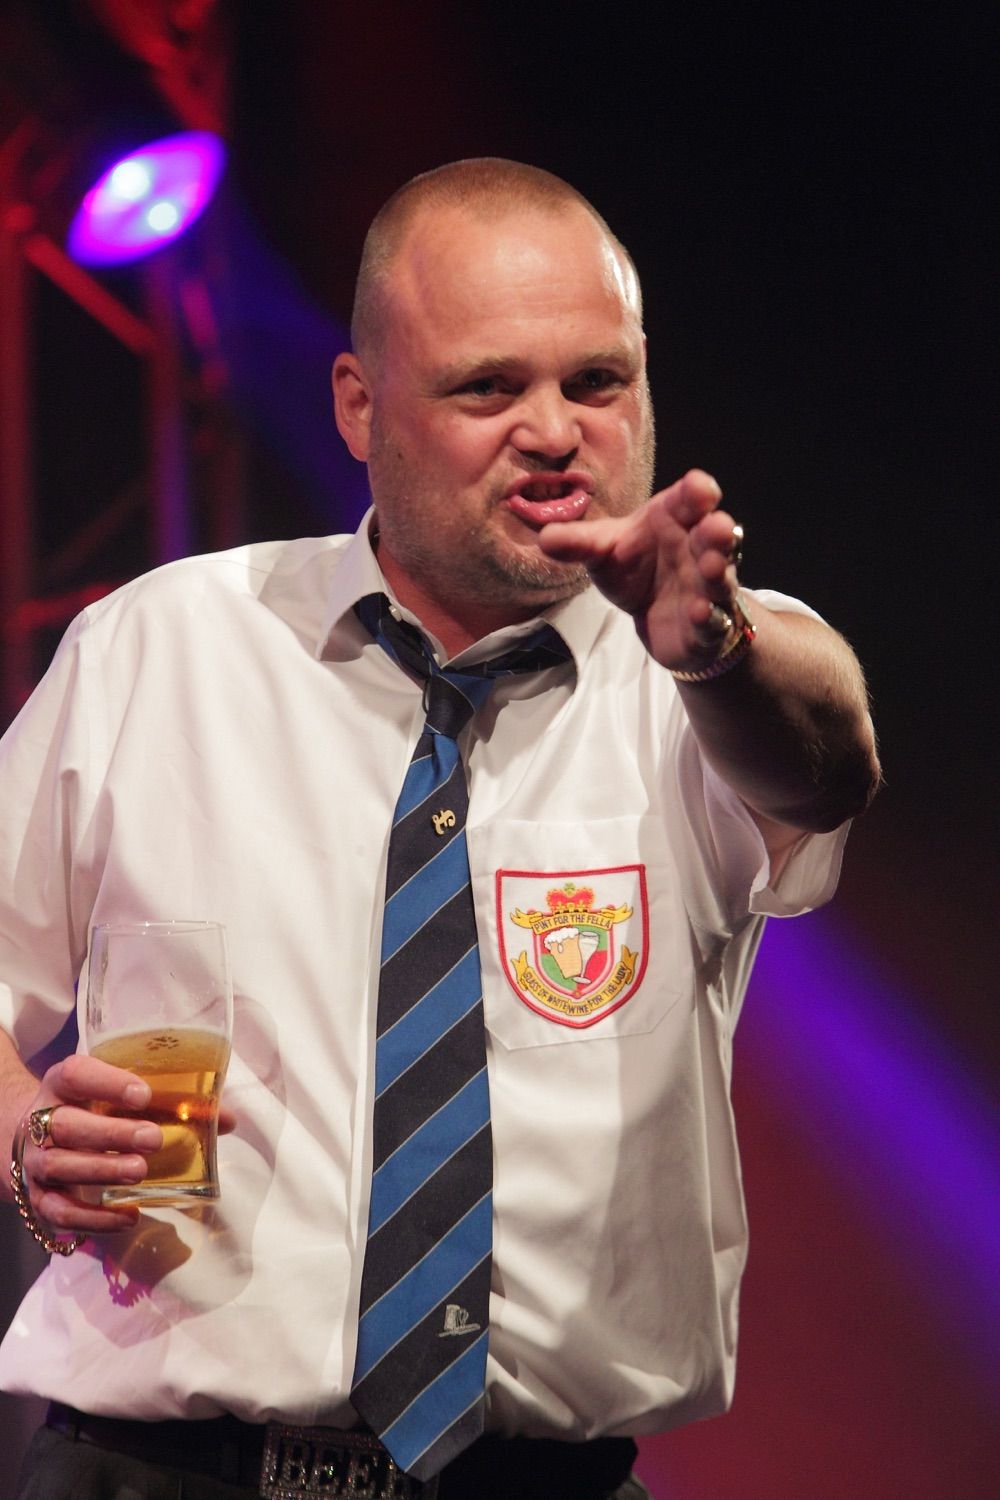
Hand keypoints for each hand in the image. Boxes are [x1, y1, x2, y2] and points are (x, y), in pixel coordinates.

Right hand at [18, 1054, 164, 1234]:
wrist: (35, 1139)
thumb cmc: (91, 1111)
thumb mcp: (119, 1097)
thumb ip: (171, 1104)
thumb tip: (228, 1119)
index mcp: (63, 1084)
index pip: (76, 1074)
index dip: (107, 1083)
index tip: (144, 1094)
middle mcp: (41, 1120)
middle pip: (66, 1124)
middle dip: (110, 1133)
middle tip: (153, 1139)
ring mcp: (36, 1161)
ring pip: (60, 1165)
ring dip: (101, 1170)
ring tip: (140, 1172)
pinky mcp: (39, 1198)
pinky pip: (60, 1212)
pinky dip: (94, 1218)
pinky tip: (128, 1216)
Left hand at [537, 469, 742, 670]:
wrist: (653, 615)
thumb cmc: (634, 568)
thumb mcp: (602, 552)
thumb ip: (578, 543)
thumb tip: (545, 537)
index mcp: (675, 520)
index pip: (690, 499)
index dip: (697, 491)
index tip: (699, 487)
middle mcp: (698, 549)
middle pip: (715, 535)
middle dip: (718, 531)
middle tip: (717, 526)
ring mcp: (707, 587)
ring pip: (720, 577)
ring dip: (718, 572)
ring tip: (711, 567)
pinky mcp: (708, 625)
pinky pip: (714, 621)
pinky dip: (709, 618)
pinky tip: (701, 614)